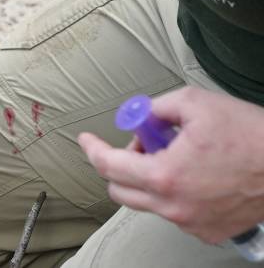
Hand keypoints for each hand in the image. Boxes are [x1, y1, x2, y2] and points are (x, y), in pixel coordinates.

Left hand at [79, 86, 263, 243]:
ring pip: (148, 202)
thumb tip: (141, 115)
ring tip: (179, 156)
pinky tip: (195, 175)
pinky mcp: (210, 231)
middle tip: (145, 145)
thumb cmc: (253, 137)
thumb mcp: (196, 103)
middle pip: (120, 189)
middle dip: (122, 164)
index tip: (87, 140)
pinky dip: (175, 194)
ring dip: (150, 179)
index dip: (92, 148)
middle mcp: (175, 206)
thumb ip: (156, 108)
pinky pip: (176, 213)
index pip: (108, 165)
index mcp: (165, 176)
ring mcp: (192, 222)